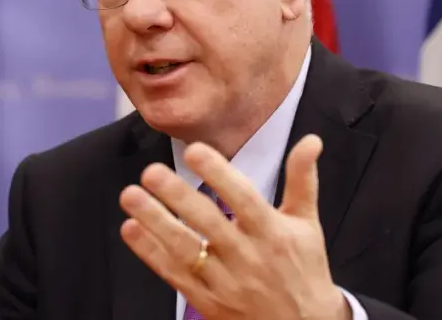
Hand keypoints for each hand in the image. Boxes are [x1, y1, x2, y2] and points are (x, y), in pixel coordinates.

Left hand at [118, 134, 349, 319]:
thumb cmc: (303, 268)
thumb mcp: (307, 223)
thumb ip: (302, 179)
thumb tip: (311, 140)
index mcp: (272, 233)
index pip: (243, 198)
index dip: (219, 174)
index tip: (195, 150)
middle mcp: (248, 257)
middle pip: (208, 223)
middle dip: (177, 196)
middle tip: (151, 172)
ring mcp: (225, 282)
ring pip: (184, 250)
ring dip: (154, 222)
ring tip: (130, 195)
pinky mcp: (207, 301)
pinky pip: (174, 274)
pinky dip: (150, 252)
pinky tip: (130, 228)